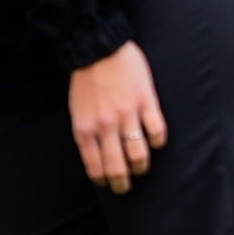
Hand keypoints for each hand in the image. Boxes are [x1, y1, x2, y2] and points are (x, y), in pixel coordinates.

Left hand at [68, 41, 167, 194]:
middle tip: (126, 186)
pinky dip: (156, 141)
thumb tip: (97, 155)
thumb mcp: (77, 110)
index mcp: (85, 128)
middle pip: (118, 167)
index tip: (109, 183)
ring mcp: (127, 115)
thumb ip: (87, 132)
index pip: (95, 167)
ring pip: (139, 155)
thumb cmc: (87, 79)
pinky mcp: (146, 103)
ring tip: (141, 165)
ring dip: (141, 165)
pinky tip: (153, 139)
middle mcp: (105, 126)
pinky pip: (157, 132)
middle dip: (123, 183)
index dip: (104, 180)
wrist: (99, 48)